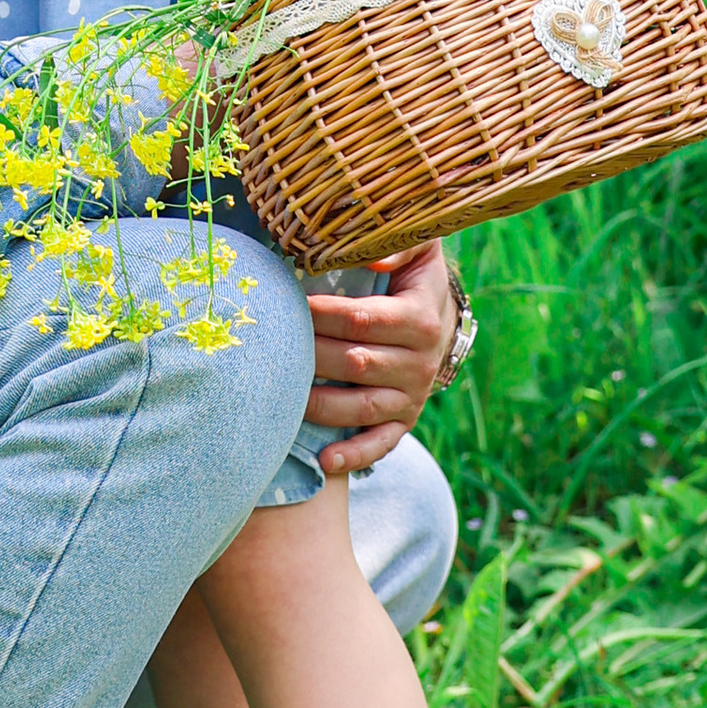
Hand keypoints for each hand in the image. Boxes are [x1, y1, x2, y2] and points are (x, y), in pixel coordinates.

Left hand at [301, 242, 455, 475]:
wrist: (437, 312)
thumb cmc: (412, 273)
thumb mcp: (416, 246)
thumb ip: (395, 244)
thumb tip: (373, 258)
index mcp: (419, 319)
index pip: (360, 320)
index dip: (321, 314)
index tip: (286, 304)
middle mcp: (419, 363)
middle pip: (354, 363)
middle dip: (310, 356)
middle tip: (269, 347)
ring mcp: (411, 396)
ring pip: (361, 407)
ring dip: (319, 405)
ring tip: (282, 400)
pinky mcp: (404, 421)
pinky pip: (380, 443)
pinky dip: (354, 455)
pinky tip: (324, 462)